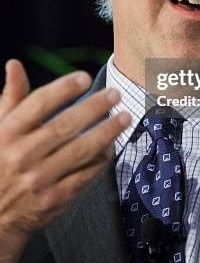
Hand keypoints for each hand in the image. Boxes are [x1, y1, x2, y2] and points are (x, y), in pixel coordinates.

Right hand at [0, 59, 130, 262]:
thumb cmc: (1, 160)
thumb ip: (11, 97)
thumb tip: (14, 64)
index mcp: (7, 133)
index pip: (38, 104)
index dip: (63, 89)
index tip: (84, 77)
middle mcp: (22, 155)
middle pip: (64, 126)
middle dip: (94, 107)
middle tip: (116, 94)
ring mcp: (39, 179)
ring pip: (79, 151)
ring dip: (106, 132)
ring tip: (124, 117)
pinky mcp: (54, 199)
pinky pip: (84, 175)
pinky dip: (101, 159)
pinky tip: (112, 146)